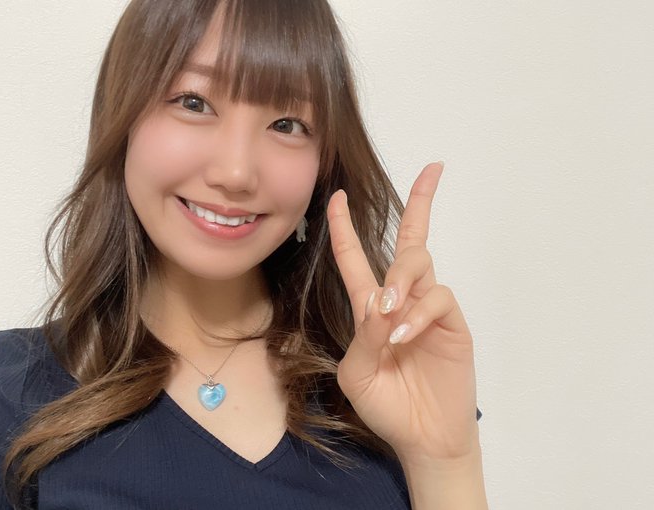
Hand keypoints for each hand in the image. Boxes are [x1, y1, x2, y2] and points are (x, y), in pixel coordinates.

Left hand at [327, 161, 479, 462]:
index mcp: (370, 309)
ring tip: (390, 309)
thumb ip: (363, 335)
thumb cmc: (386, 406)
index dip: (345, 226)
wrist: (422, 438)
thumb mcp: (357, 373)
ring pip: (421, 262)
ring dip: (402, 278)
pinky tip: (403, 337)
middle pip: (409, 240)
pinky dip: (417, 314)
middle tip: (419, 196)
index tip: (339, 195)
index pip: (356, 257)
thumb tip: (381, 302)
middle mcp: (402, 299)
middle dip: (418, 207)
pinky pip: (439, 298)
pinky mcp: (451, 324)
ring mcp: (428, 309)